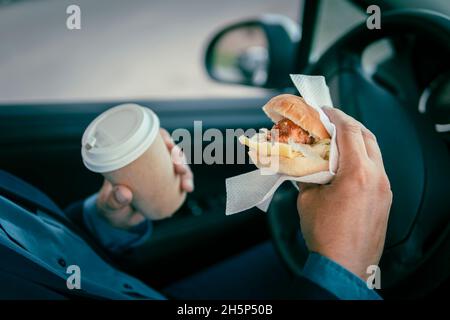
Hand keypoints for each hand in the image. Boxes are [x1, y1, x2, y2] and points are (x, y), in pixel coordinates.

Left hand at [96, 128, 193, 228]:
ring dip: (186, 171)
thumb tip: (124, 192)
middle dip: (179, 156)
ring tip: (186, 184)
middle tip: (180, 168)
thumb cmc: (110, 207)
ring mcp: (160, 173)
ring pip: (179, 164)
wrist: (119, 219)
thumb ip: (113, 201)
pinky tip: (187, 189)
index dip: (162, 137)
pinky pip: (181, 180)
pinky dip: (186, 182)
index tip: (168, 144)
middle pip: (169, 150)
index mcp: (132, 157)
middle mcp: (148, 161)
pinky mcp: (167, 184)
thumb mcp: (108, 205)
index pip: (150, 138)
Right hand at [297, 107, 391, 279]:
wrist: (343, 265)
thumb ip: (309, 175)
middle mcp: (376, 177)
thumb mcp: (307, 199)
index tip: (324, 110)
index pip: (350, 132)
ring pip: (374, 152)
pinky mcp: (385, 199)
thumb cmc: (324, 234)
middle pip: (367, 136)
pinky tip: (347, 162)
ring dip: (357, 140)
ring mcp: (384, 189)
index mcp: (357, 173)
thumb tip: (305, 164)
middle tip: (331, 120)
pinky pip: (376, 168)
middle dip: (348, 124)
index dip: (336, 116)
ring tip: (338, 138)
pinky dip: (362, 157)